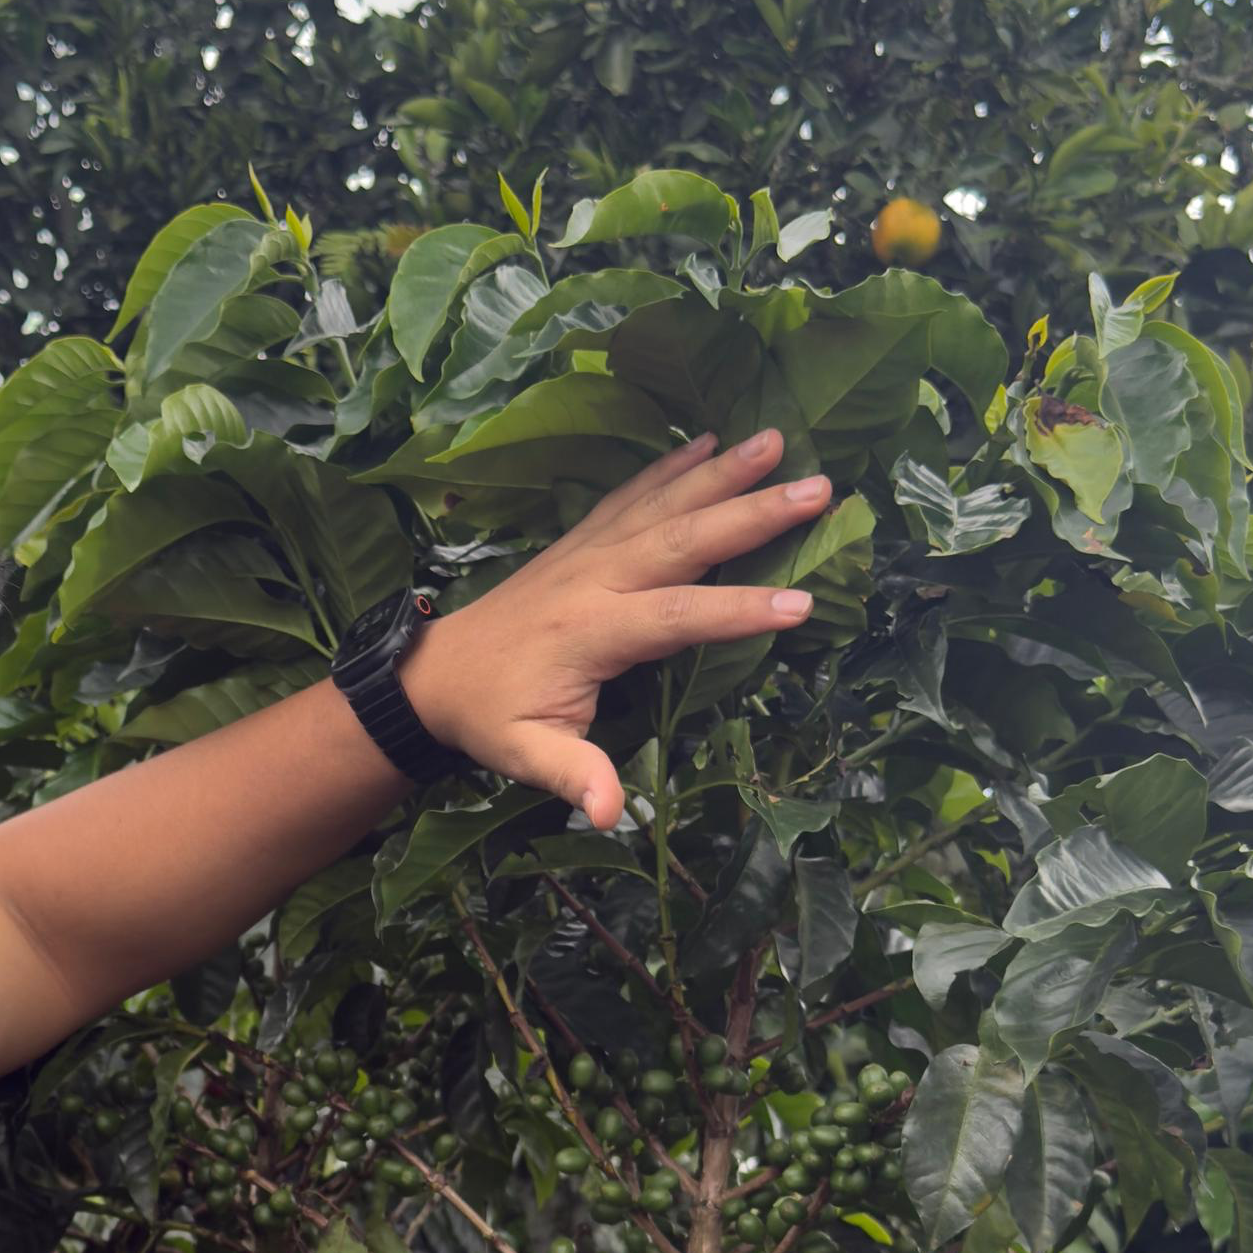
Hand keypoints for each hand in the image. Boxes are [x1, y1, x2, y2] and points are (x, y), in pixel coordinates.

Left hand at [402, 427, 830, 824]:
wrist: (434, 673)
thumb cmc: (489, 717)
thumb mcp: (524, 756)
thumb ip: (573, 775)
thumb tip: (613, 813)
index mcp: (590, 631)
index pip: (677, 616)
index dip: (738, 610)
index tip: (802, 604)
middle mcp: (595, 578)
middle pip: (682, 538)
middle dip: (751, 514)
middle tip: (818, 489)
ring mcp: (588, 550)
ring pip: (663, 503)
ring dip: (722, 472)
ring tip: (777, 439)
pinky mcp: (582, 539)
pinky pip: (632, 494)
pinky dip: (673, 466)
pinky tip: (712, 441)